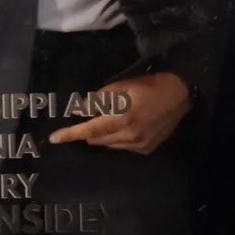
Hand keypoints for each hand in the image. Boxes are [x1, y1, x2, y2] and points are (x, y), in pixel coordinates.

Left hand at [49, 70, 191, 155]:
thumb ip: (100, 99)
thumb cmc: (149, 86)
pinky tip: (125, 126)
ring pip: (109, 145)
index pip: (89, 130)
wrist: (180, 95)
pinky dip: (117, 138)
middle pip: (96, 139)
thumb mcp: (122, 86)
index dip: (70, 134)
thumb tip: (81, 109)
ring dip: (103, 134)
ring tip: (112, 119)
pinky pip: (123, 147)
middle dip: (88, 131)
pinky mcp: (146, 149)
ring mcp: (139, 145)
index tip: (54, 139)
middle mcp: (129, 136)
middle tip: (91, 117)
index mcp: (122, 118)